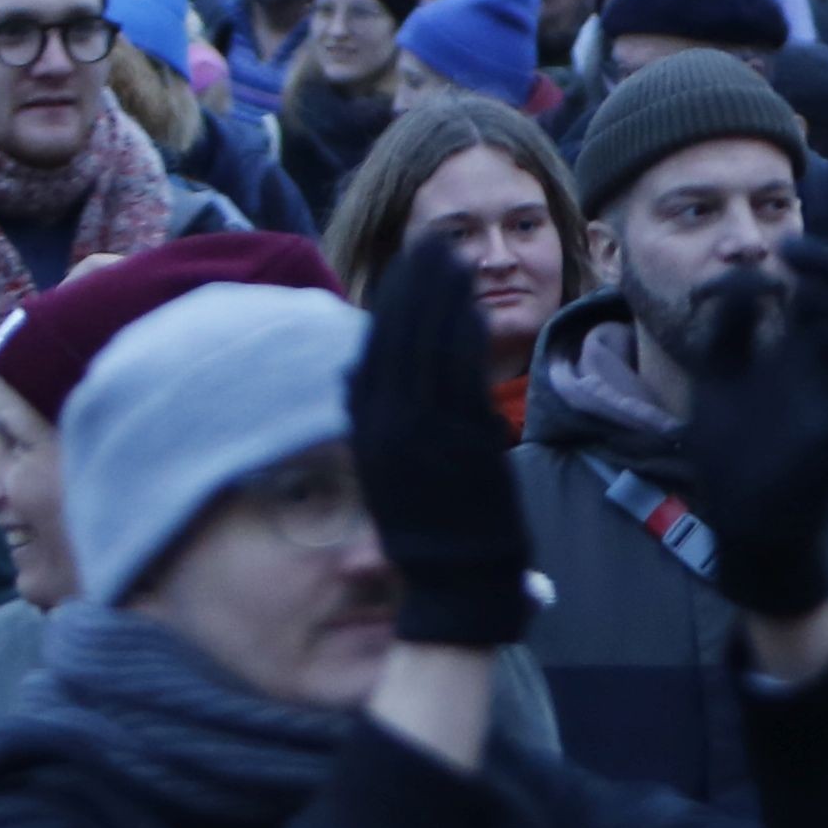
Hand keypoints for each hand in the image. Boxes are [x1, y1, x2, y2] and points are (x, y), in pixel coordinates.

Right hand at [348, 238, 535, 647]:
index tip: (403, 269)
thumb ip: (370, 420)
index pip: (376, 353)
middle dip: (418, 288)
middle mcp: (395, 428)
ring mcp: (430, 434)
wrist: (456, 583)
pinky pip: (462, 378)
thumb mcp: (381, 471)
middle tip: (432, 244)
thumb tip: (354, 370)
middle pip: (402, 341)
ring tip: (454, 260)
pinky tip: (473, 306)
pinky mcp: (465, 442)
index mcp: (372, 434)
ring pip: (431, 351)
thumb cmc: (425, 530)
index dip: (390, 305)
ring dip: (443, 301)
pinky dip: (465, 338)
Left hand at [671, 240, 827, 626]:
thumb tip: (749, 279)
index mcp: (801, 350)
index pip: (822, 288)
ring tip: (800, 282)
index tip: (766, 252)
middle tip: (789, 245)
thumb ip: (728, 329)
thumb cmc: (731, 452)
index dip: (805, 260)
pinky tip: (812, 326)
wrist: (743, 518)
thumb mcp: (718, 377)